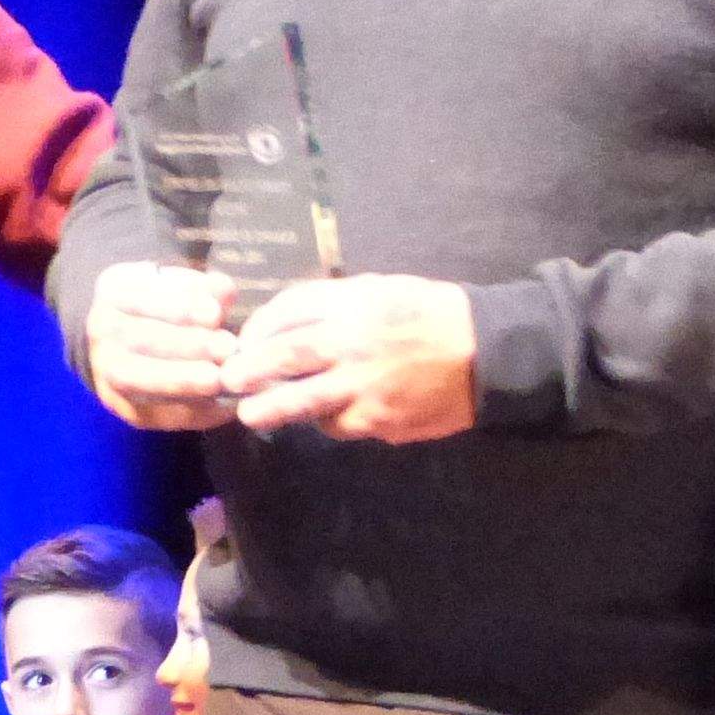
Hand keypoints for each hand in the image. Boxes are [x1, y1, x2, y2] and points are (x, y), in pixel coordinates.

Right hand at [84, 264, 243, 430]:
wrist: (142, 341)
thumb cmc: (172, 307)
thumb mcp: (186, 287)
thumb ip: (205, 288)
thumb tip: (224, 290)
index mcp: (113, 290)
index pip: (140, 297)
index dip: (179, 308)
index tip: (215, 314)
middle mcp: (100, 330)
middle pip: (137, 339)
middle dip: (185, 345)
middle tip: (227, 348)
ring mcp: (104, 370)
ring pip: (136, 379)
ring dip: (181, 380)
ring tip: (219, 378)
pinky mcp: (121, 405)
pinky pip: (150, 412)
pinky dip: (187, 411)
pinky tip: (219, 405)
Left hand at [224, 278, 477, 443]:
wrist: (485, 353)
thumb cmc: (429, 313)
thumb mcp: (381, 289)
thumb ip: (334, 303)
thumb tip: (284, 323)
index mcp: (355, 304)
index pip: (292, 312)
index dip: (261, 328)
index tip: (244, 341)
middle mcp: (355, 344)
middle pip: (289, 357)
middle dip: (252, 369)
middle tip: (229, 380)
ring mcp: (366, 387)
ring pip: (307, 402)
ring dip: (273, 409)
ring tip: (252, 414)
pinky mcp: (380, 420)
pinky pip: (340, 424)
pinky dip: (325, 421)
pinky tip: (319, 418)